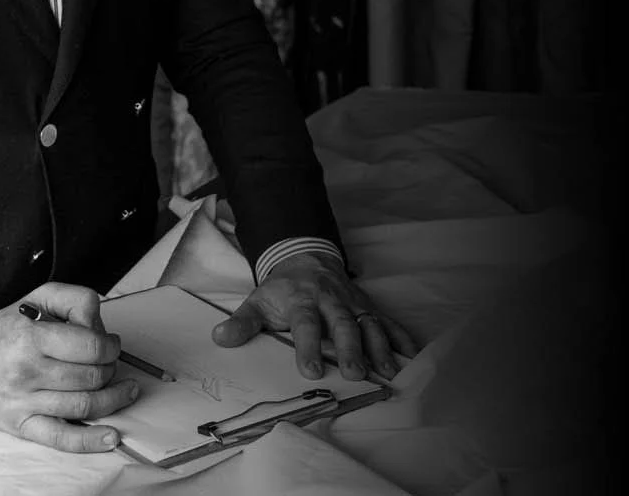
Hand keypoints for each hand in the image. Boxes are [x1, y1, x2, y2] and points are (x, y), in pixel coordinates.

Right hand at [0, 281, 138, 451]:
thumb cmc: (5, 328)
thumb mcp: (38, 297)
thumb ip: (74, 299)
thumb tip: (100, 325)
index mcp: (31, 338)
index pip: (89, 346)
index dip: (111, 346)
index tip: (113, 344)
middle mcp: (27, 372)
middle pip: (90, 377)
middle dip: (111, 369)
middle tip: (111, 362)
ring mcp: (24, 402)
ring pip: (83, 405)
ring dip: (112, 398)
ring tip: (122, 390)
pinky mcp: (21, 425)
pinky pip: (61, 438)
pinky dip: (90, 440)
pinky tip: (110, 436)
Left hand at [211, 251, 417, 380]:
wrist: (306, 257)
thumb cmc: (281, 289)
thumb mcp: (258, 301)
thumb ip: (242, 322)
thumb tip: (219, 338)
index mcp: (302, 299)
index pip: (304, 322)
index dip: (306, 345)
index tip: (308, 369)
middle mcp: (330, 299)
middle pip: (342, 323)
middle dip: (350, 347)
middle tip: (355, 374)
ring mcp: (353, 302)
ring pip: (368, 322)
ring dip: (379, 346)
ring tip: (389, 371)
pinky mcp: (368, 306)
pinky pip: (387, 320)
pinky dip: (401, 337)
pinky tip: (412, 357)